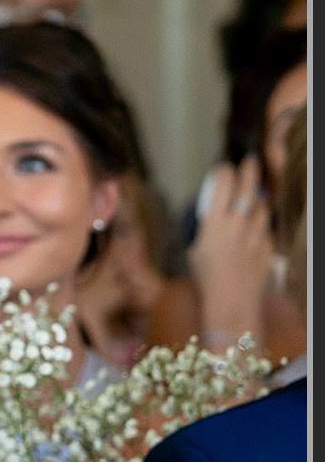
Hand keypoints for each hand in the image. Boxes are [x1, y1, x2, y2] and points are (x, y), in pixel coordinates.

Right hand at [186, 156, 273, 345]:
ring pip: (262, 208)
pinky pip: (266, 229)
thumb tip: (206, 219)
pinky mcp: (268, 247)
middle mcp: (238, 224)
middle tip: (250, 161)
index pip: (223, 185)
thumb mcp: (193, 250)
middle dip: (250, 171)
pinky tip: (255, 229)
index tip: (223, 168)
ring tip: (253, 198)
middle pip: (248, 188)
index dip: (224, 172)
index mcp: (215, 222)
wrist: (232, 301)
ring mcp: (257, 235)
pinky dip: (261, 225)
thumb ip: (203, 230)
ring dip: (257, 200)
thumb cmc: (205, 278)